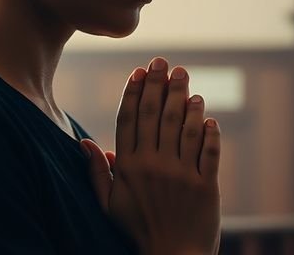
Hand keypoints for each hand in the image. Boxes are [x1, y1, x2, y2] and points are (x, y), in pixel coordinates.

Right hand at [82, 57, 220, 254]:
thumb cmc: (138, 231)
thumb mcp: (109, 204)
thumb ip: (97, 172)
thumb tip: (84, 142)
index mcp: (129, 168)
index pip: (129, 119)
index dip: (134, 92)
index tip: (138, 71)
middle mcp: (154, 166)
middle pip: (156, 115)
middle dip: (159, 84)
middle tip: (164, 62)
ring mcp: (181, 175)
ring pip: (184, 127)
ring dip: (185, 99)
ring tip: (185, 79)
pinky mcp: (206, 186)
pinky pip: (209, 151)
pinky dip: (210, 130)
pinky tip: (207, 114)